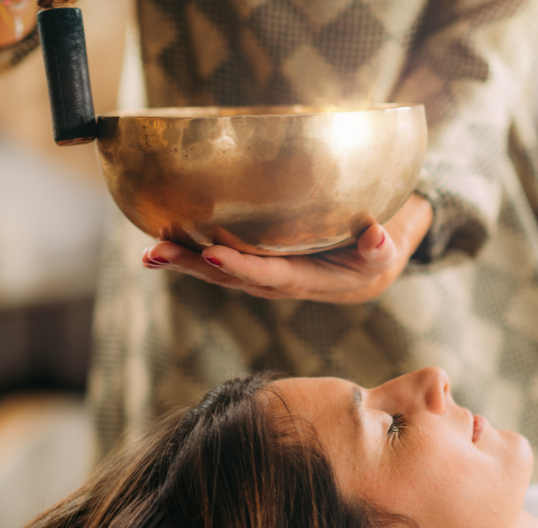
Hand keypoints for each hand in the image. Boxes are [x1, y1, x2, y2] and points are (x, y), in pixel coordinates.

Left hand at [141, 194, 432, 303]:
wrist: (371, 260)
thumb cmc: (381, 250)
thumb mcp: (389, 249)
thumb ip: (382, 247)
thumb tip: (376, 236)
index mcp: (308, 279)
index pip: (270, 275)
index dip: (241, 267)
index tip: (211, 253)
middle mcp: (279, 280)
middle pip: (230, 277)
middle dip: (192, 265)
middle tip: (156, 253)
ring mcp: (264, 272)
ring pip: (218, 271)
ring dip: (183, 261)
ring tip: (149, 252)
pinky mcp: (257, 261)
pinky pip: (220, 259)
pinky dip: (192, 251)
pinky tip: (165, 238)